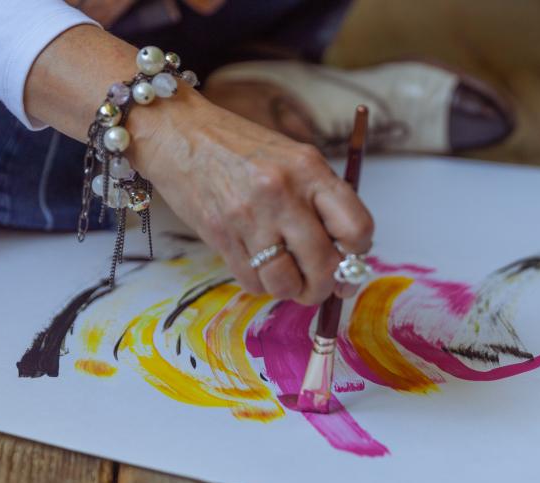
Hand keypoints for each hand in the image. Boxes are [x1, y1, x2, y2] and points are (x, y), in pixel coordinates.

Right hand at [127, 89, 373, 304]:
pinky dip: (262, 284)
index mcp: (310, 170)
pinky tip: (260, 267)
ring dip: (292, 291)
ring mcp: (249, 217)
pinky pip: (253, 282)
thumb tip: (345, 258)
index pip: (356, 227)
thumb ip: (321, 202)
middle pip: (324, 265)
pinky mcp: (220, 236)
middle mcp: (283, 193)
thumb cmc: (243, 149)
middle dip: (326, 286)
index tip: (349, 258)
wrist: (181, 134)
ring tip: (288, 278)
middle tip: (321, 285)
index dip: (358, 253)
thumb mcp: (294, 159)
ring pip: (286, 283)